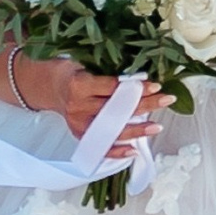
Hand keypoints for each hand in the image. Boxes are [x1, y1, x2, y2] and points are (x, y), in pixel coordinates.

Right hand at [20, 53, 162, 154]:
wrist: (49, 87)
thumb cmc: (70, 71)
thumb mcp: (85, 63)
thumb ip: (107, 72)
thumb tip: (139, 79)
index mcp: (79, 84)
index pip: (112, 88)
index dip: (135, 88)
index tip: (154, 85)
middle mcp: (78, 107)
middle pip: (116, 109)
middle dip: (144, 105)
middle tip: (166, 100)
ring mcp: (79, 124)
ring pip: (112, 130)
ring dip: (137, 130)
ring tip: (157, 127)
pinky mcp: (80, 136)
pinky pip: (101, 148)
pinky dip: (118, 151)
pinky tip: (134, 150)